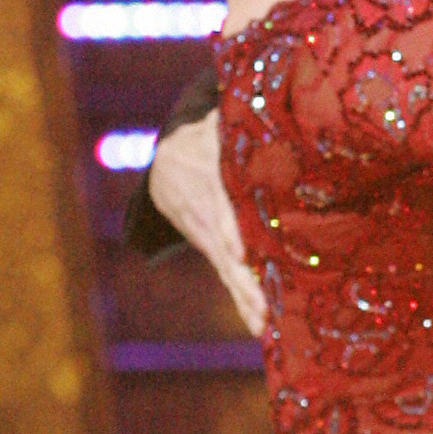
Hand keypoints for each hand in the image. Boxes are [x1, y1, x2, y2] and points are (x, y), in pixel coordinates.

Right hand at [150, 119, 266, 336]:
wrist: (168, 155)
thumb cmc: (209, 134)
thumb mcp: (216, 123)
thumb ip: (235, 122)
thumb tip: (260, 107)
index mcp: (204, 170)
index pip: (215, 202)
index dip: (225, 227)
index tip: (237, 251)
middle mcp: (202, 207)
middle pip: (222, 245)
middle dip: (241, 276)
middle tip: (263, 304)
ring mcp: (205, 231)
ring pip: (225, 265)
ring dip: (244, 296)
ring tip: (263, 324)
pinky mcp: (210, 246)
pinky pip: (226, 274)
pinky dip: (241, 299)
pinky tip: (259, 326)